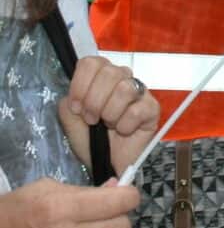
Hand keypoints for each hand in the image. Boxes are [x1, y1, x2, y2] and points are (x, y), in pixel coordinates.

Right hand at [0, 178, 139, 227]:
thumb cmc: (16, 210)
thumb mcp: (47, 187)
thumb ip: (86, 189)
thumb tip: (117, 188)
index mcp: (61, 208)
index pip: (119, 202)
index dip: (129, 195)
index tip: (126, 193)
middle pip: (122, 226)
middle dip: (120, 214)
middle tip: (108, 211)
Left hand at [58, 56, 159, 177]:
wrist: (107, 164)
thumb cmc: (91, 140)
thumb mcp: (70, 121)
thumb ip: (67, 104)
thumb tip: (74, 97)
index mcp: (101, 77)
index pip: (91, 63)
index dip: (80, 84)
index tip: (76, 106)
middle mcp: (122, 79)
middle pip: (109, 72)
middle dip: (94, 100)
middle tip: (91, 119)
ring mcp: (140, 92)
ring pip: (125, 88)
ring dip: (110, 112)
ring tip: (108, 125)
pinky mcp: (152, 108)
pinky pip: (137, 110)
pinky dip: (124, 125)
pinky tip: (123, 131)